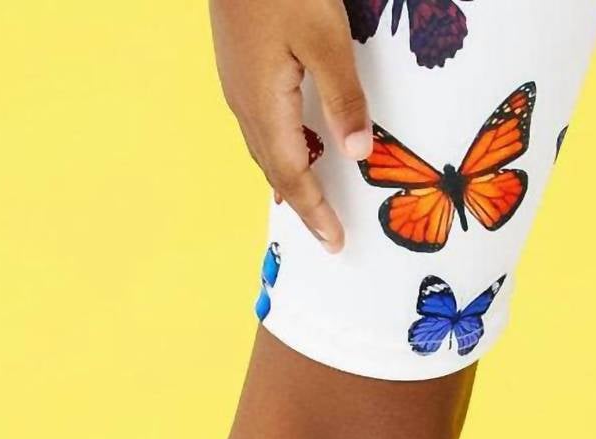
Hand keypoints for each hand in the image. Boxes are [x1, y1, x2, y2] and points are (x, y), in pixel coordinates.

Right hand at [209, 0, 373, 251]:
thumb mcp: (325, 38)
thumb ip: (342, 96)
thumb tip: (358, 154)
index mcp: (264, 105)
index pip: (293, 176)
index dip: (315, 212)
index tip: (335, 242)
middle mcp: (244, 102)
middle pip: (274, 170)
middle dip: (301, 206)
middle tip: (327, 235)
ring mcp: (237, 83)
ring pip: (263, 149)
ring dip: (288, 181)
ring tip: (310, 204)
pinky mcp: (239, 64)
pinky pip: (259, 126)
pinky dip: (279, 151)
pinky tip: (291, 150)